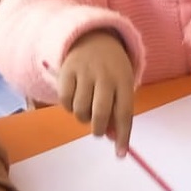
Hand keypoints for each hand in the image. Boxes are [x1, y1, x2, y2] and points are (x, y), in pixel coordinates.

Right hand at [59, 30, 134, 156]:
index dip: (123, 136)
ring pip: (81, 111)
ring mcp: (85, 72)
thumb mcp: (122, 85)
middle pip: (101, 114)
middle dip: (99, 129)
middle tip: (99, 130)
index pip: (124, 113)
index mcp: (123, 80)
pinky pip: (65, 101)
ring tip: (87, 109)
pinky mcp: (67, 71)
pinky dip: (70, 107)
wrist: (93, 37)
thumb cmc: (112, 70)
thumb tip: (114, 139)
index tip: (120, 154)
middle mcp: (105, 76)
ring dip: (83, 118)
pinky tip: (76, 100)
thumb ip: (118, 111)